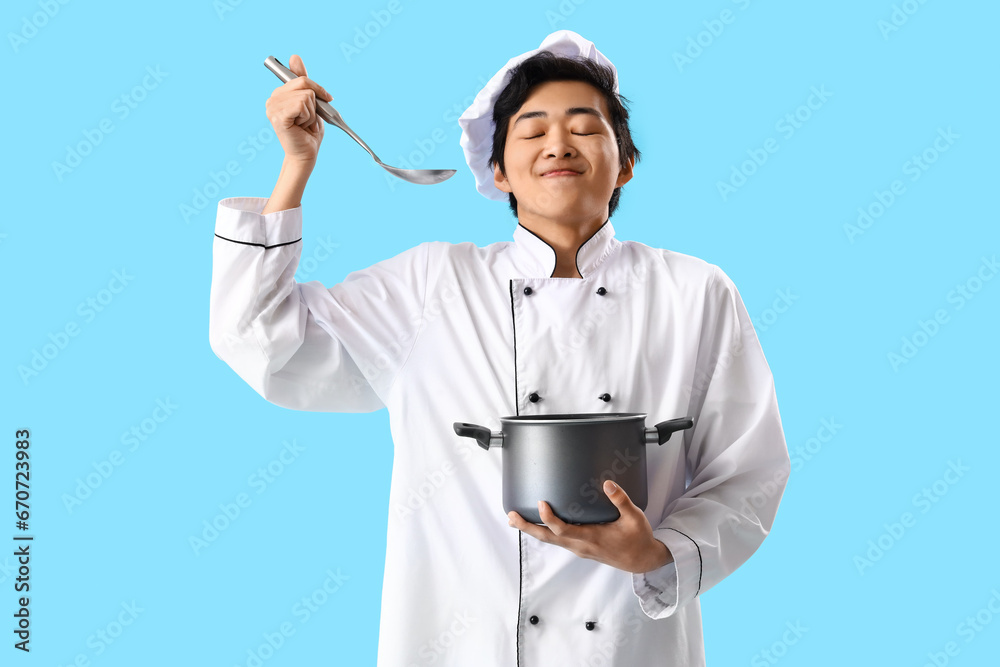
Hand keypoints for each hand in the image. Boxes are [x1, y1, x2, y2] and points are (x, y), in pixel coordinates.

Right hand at [265, 54, 332, 163]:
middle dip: (315, 103)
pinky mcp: (278, 116)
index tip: (326, 98)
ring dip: (311, 113)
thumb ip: (302, 81)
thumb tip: (294, 56)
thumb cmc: (309, 132)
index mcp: (278, 94)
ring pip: (306, 96)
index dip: (316, 89)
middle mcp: (272, 99)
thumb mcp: (310, 102)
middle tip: (308, 119)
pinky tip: (300, 127)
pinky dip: (308, 118)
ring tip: (303, 125)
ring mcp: (272, 107)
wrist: (307, 153)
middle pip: (304, 85)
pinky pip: (302, 105)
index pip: (301, 78)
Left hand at [507, 480, 673, 573]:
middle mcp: (581, 546)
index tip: (541, 503)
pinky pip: (557, 540)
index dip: (549, 519)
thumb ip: (621, 500)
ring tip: (515, 519)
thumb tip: (607, 483)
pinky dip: (544, 532)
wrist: (641, 560)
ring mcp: (579, 548)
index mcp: (592, 538)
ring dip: (532, 530)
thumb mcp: (634, 518)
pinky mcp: (580, 548)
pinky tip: (537, 524)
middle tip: (511, 516)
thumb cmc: (638, 538)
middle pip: (548, 538)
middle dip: (528, 527)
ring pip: (550, 540)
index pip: (563, 530)